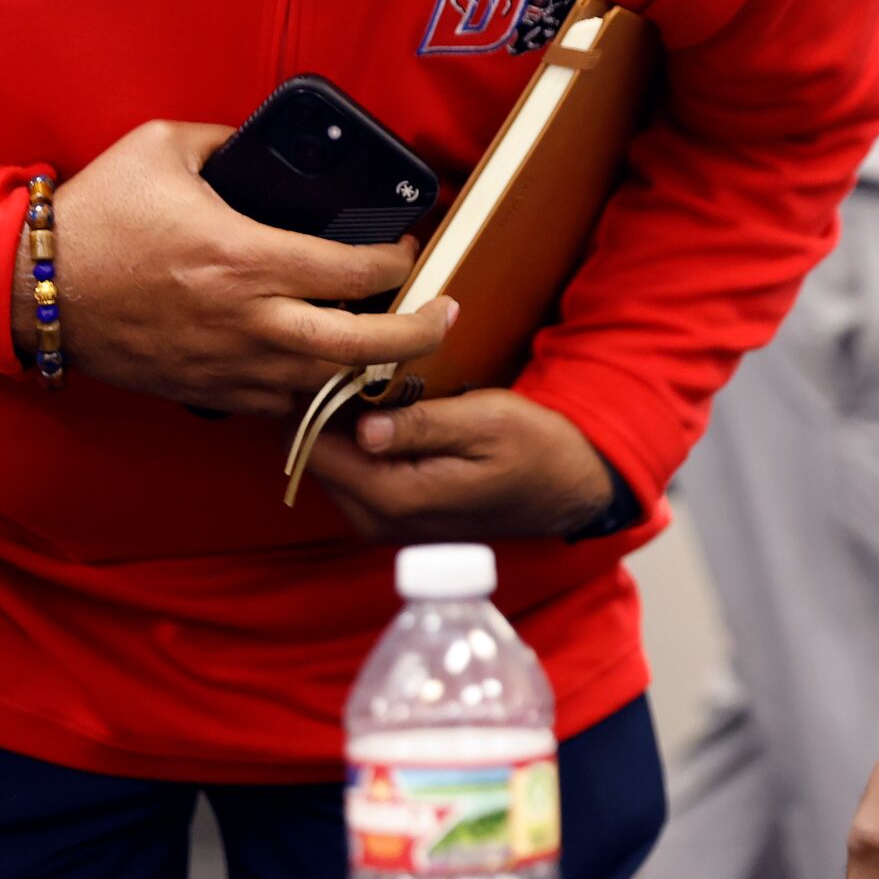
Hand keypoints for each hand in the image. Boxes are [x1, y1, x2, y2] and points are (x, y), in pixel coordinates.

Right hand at [24, 119, 454, 415]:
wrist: (32, 289)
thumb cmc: (97, 215)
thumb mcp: (161, 147)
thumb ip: (226, 139)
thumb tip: (264, 140)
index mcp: (245, 257)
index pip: (353, 271)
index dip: (398, 262)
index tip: (409, 249)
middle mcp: (248, 320)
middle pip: (361, 347)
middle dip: (419, 334)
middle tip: (446, 315)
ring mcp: (230, 364)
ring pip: (328, 385)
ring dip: (374, 370)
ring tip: (402, 348)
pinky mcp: (209, 390)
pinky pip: (283, 405)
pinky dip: (319, 393)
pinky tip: (336, 374)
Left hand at [305, 387, 614, 541]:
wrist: (566, 489)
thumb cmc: (534, 449)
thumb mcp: (487, 422)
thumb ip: (422, 425)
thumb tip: (362, 426)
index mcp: (395, 497)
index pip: (312, 446)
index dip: (312, 396)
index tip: (333, 356)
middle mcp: (376, 519)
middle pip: (312, 455)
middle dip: (322, 408)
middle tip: (351, 360)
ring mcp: (381, 522)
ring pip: (328, 462)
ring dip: (339, 422)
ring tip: (370, 379)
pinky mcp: (390, 515)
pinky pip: (351, 472)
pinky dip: (356, 439)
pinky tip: (385, 409)